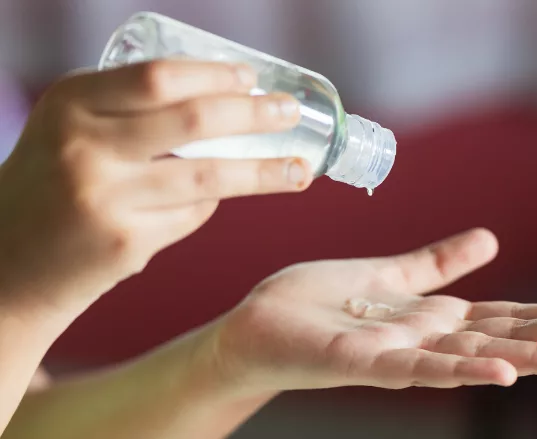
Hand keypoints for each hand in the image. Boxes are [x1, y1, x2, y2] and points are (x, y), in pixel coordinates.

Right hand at [0, 60, 311, 312]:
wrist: (6, 262)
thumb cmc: (52, 184)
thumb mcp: (72, 130)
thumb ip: (130, 112)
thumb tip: (227, 103)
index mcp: (70, 103)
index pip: (160, 77)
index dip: (216, 76)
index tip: (253, 78)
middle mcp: (84, 147)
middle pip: (195, 121)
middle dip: (256, 115)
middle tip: (291, 112)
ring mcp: (106, 199)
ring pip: (209, 177)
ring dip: (264, 172)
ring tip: (300, 169)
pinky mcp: (125, 244)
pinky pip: (191, 215)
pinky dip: (207, 205)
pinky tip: (211, 200)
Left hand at [204, 229, 536, 393]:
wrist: (257, 325)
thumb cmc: (319, 302)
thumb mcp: (389, 275)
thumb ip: (437, 264)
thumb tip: (491, 240)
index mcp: (435, 317)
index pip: (507, 314)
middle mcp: (426, 340)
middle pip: (504, 336)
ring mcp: (398, 355)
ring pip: (472, 358)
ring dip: (525, 360)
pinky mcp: (362, 363)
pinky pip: (415, 368)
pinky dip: (459, 370)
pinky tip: (497, 372)